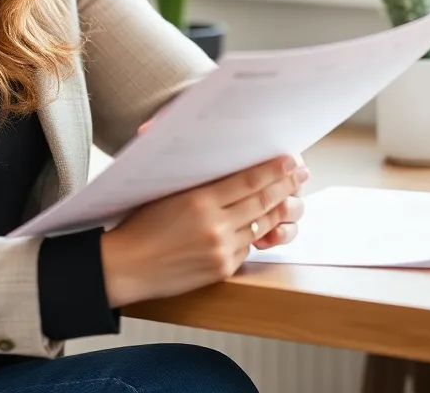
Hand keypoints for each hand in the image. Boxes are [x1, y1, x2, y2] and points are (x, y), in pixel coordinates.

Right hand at [99, 155, 307, 307]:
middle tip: (301, 173)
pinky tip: (262, 224)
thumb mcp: (167, 193)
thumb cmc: (140, 223)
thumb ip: (200, 184)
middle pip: (261, 202)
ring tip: (290, 197)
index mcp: (199, 200)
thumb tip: (229, 169)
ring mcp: (221, 249)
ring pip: (259, 225)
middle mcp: (214, 225)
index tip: (289, 160)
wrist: (128, 265)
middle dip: (284, 186)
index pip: (247, 181)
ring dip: (277, 210)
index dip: (272, 170)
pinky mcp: (222, 269)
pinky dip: (255, 234)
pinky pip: (247, 247)